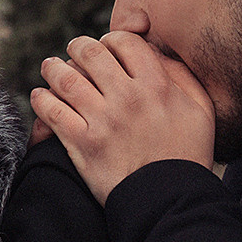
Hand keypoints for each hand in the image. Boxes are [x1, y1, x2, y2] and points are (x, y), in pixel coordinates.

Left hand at [29, 33, 216, 202]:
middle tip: (73, 50)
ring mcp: (102, 119)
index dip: (111, 40)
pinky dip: (41, 99)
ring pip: (65, 78)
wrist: (169, 201)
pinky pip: (51, 110)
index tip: (106, 46)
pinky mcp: (82, 143)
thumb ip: (181, 76)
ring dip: (53, 68)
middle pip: (91, 53)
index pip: (125, 42)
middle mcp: (127, 97)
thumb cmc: (187, 154)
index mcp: (157, 85)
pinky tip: (40, 96)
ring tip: (50, 67)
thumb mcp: (200, 110)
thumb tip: (155, 53)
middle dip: (78, 47)